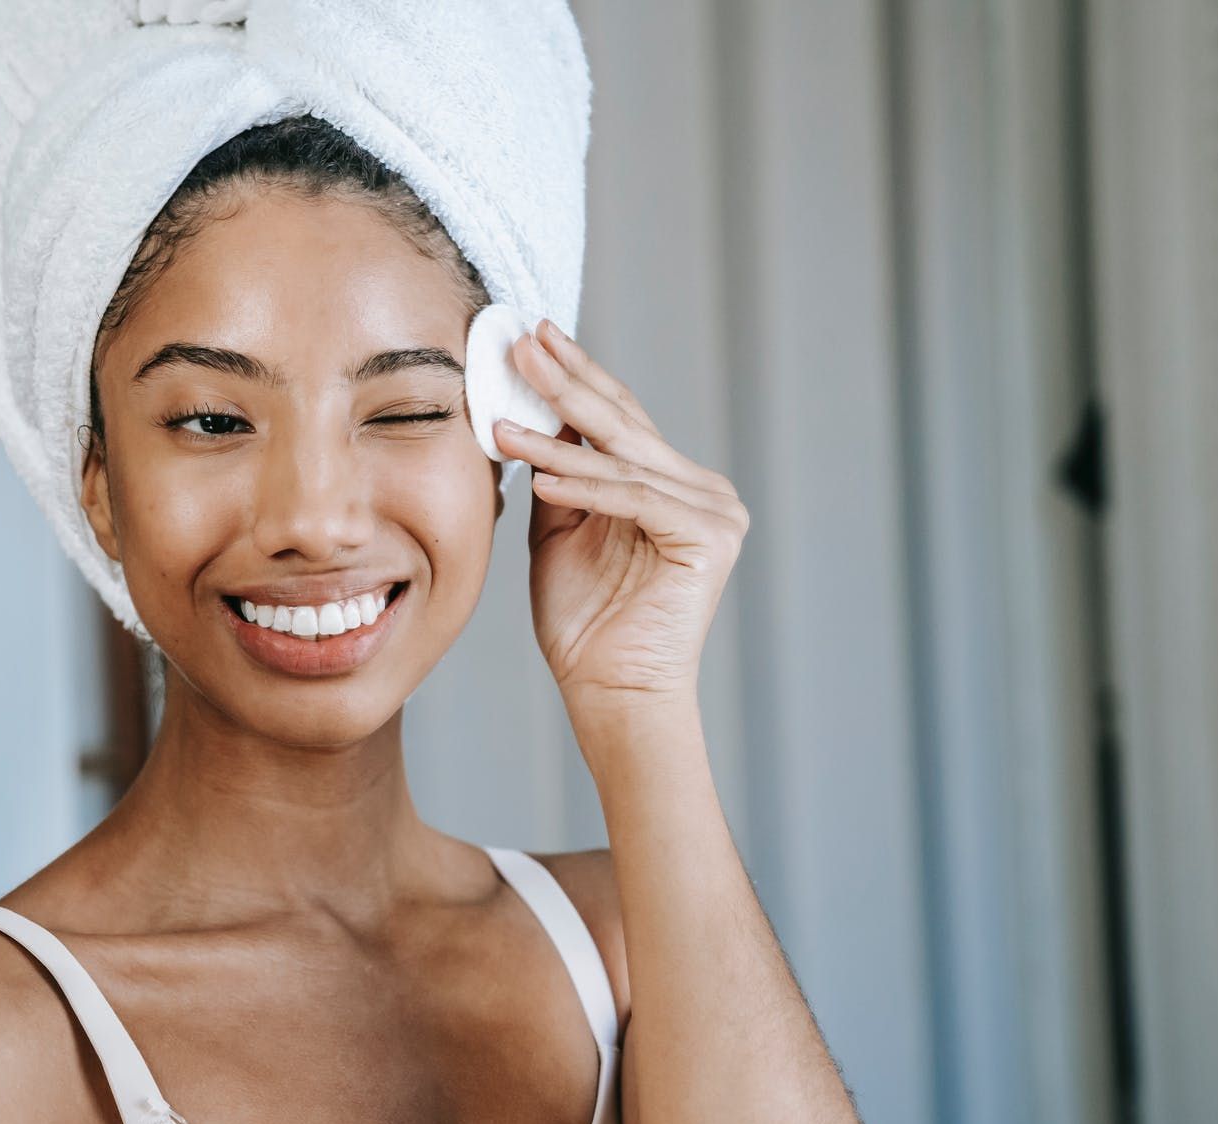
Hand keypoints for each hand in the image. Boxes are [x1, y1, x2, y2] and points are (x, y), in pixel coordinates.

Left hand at [492, 318, 748, 712]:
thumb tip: (530, 412)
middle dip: (567, 381)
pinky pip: (636, 499)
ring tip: (503, 423)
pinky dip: (586, 487)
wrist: (612, 692)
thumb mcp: (558, 529)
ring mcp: (714, 511)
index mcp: (670, 483)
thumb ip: (556, 471)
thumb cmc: (585, 622)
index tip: (529, 338)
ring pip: (623, 460)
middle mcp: (701, 489)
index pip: (617, 418)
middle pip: (624, 424)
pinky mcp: (710, 537)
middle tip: (522, 342)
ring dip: (558, 438)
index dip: (572, 376)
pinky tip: (541, 477)